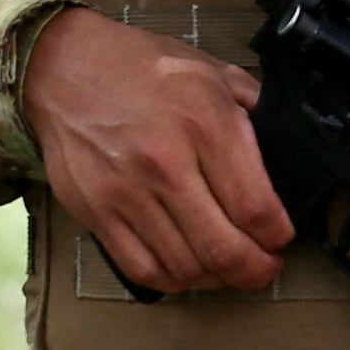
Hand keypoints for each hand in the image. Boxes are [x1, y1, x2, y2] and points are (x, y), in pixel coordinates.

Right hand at [26, 7, 292, 294]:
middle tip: (266, 268)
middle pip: (222, 248)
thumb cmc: (144, 68)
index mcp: (205, 125)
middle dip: (255, 270)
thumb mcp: (213, 72)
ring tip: (231, 269)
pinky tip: (189, 270)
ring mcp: (127, 194)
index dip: (277, 235)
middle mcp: (166, 164)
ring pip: (185, 266)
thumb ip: (253, 111)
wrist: (65, 69)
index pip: (255, 206)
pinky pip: (142, 269)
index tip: (282, 238)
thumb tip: (285, 153)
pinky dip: (173, 281)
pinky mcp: (97, 213)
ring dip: (217, 278)